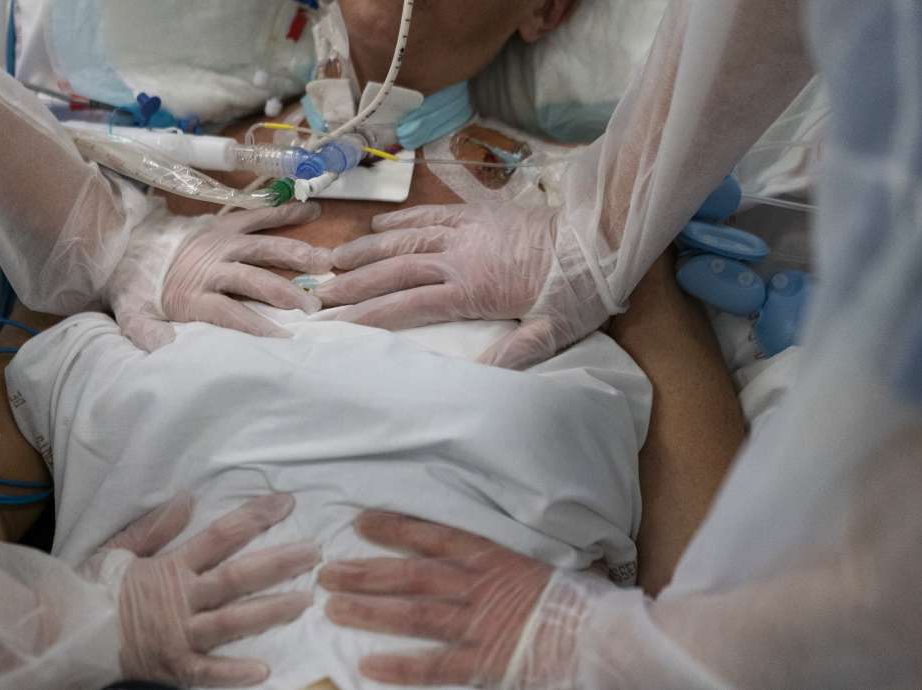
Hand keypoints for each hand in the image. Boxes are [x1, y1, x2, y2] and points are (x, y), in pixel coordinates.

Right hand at [82, 494, 319, 686]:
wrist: (63, 631)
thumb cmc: (92, 588)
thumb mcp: (119, 548)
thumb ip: (156, 526)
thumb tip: (189, 497)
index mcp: (170, 567)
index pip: (220, 536)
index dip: (255, 518)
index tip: (286, 503)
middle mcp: (181, 599)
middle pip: (237, 578)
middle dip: (279, 563)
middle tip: (315, 553)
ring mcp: (180, 635)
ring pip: (233, 622)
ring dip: (271, 611)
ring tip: (305, 601)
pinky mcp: (174, 667)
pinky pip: (208, 673)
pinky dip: (234, 673)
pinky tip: (265, 670)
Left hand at [107, 203, 331, 350]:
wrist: (121, 240)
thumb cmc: (135, 286)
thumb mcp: (133, 316)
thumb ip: (149, 334)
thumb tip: (169, 351)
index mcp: (192, 294)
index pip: (230, 314)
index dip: (257, 327)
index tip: (283, 339)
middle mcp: (211, 266)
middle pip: (254, 279)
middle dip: (286, 293)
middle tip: (314, 306)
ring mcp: (220, 242)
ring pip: (263, 247)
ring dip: (295, 254)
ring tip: (325, 262)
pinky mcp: (224, 224)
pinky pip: (258, 216)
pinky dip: (284, 213)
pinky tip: (312, 213)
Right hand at [316, 204, 608, 369]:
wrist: (599, 234)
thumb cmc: (578, 289)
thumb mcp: (552, 331)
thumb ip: (514, 354)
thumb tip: (476, 379)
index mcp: (471, 289)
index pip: (408, 304)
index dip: (370, 314)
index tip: (339, 321)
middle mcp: (459, 257)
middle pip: (395, 269)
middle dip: (355, 283)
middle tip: (322, 293)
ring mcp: (465, 230)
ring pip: (405, 238)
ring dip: (367, 250)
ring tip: (336, 260)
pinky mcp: (476, 212)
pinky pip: (430, 214)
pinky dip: (401, 220)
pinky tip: (379, 227)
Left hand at [318, 510, 559, 687]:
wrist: (606, 634)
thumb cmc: (577, 599)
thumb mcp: (537, 564)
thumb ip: (501, 559)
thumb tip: (475, 548)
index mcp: (492, 557)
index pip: (435, 536)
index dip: (396, 528)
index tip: (361, 522)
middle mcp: (479, 586)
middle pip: (411, 575)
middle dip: (366, 571)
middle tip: (327, 570)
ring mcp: (480, 624)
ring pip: (414, 614)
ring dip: (371, 610)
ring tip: (332, 608)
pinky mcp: (486, 662)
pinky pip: (436, 665)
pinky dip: (401, 665)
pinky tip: (367, 664)